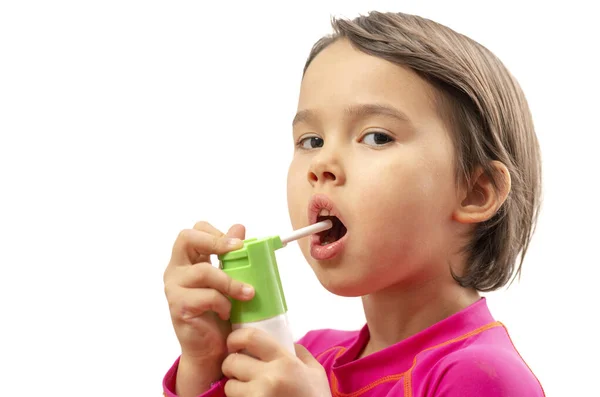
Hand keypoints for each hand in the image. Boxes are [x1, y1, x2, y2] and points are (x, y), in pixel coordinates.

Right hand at [163, 222, 254, 377]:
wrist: (210, 350)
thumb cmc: (218, 312)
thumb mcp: (226, 279)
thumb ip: (229, 255)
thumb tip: (239, 227)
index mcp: (187, 260)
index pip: (193, 231)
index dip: (214, 232)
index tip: (238, 244)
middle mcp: (176, 270)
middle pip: (186, 238)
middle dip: (215, 242)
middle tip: (238, 249)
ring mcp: (174, 288)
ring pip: (204, 271)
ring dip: (231, 282)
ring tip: (248, 294)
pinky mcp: (179, 307)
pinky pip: (207, 297)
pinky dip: (223, 303)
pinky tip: (227, 312)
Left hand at [222, 328, 331, 396]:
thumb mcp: (315, 371)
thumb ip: (299, 353)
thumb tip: (285, 340)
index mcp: (285, 362)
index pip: (250, 337)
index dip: (235, 338)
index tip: (234, 343)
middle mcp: (269, 378)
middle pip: (232, 362)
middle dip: (232, 365)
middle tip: (240, 369)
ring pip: (230, 387)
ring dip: (235, 387)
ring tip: (248, 389)